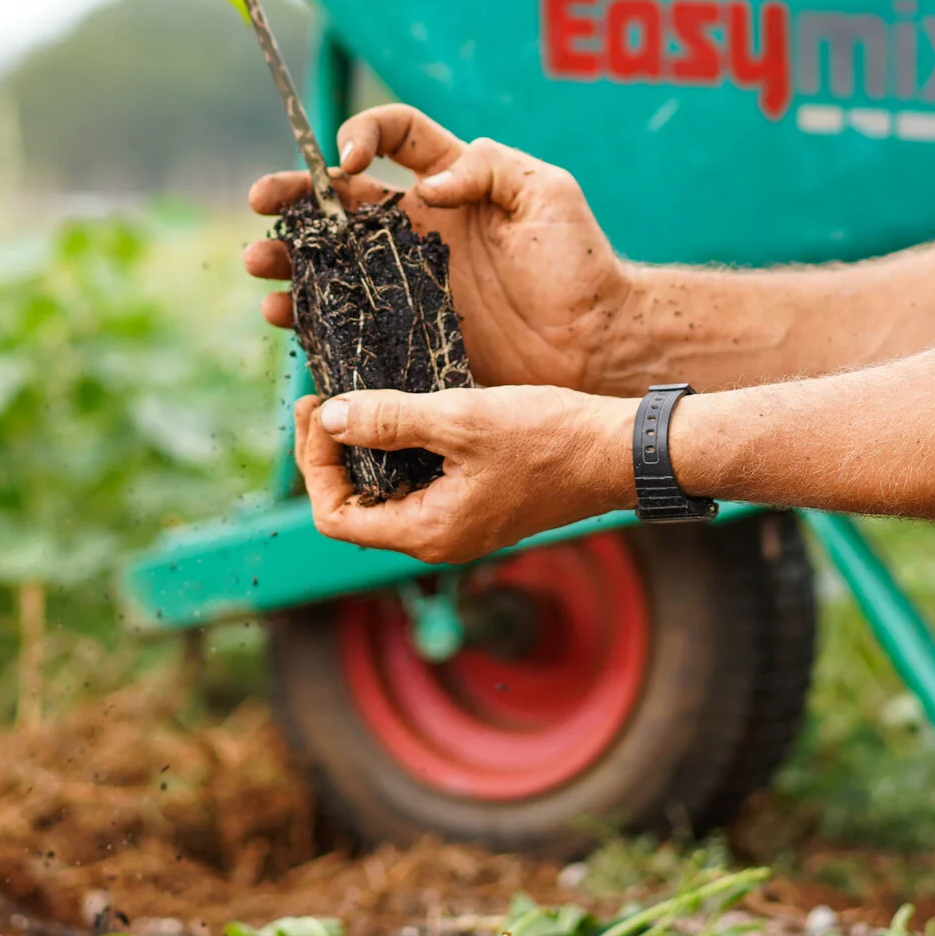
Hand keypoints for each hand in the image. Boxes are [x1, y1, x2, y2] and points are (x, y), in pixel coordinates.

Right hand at [245, 105, 635, 389]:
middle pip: (340, 202)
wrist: (596, 344)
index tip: (347, 161)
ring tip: (260, 264)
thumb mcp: (545, 194)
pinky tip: (284, 317)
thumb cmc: (579, 262)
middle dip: (293, 196)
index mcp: (448, 183)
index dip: (362, 134)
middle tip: (261, 202)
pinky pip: (346, 322)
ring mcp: (406, 283)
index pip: (393, 136)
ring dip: (287, 258)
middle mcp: (417, 229)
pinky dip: (308, 319)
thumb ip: (488, 168)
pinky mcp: (406, 333)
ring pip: (330, 263)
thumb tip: (428, 187)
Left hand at [292, 386, 637, 565]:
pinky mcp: (474, 501)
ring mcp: (456, 523)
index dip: (315, 464)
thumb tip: (330, 418)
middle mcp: (436, 539)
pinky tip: (395, 408)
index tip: (318, 408)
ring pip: (382, 493)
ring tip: (350, 396)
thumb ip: (390, 420)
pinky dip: (394, 449)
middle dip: (329, 453)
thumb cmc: (549, 438)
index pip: (334, 517)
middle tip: (322, 396)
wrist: (618, 452)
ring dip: (360, 448)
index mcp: (427, 532)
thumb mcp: (461, 419)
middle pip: (353, 507)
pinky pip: (415, 482)